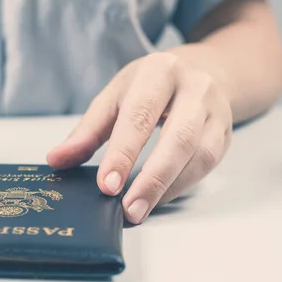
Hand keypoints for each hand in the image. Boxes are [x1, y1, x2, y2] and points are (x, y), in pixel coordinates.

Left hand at [48, 52, 232, 223]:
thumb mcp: (114, 97)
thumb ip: (87, 131)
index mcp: (159, 71)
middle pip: (179, 137)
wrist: (205, 71)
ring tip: (139, 211)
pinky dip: (181, 186)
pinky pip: (208, 164)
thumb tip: (56, 160)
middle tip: (128, 209)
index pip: (140, 115)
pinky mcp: (225, 133)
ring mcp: (215, 111)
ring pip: (199, 154)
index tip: (107, 185)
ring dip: (168, 187)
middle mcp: (194, 88)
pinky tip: (158, 199)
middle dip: (152, 178)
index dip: (123, 153)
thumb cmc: (150, 87)